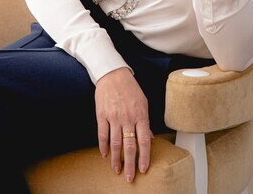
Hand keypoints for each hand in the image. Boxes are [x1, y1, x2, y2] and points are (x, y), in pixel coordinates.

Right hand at [95, 67, 151, 181]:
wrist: (113, 74)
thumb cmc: (130, 88)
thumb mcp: (143, 102)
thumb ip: (145, 121)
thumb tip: (150, 138)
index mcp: (140, 115)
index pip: (144, 140)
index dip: (144, 156)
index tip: (144, 169)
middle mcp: (128, 118)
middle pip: (130, 146)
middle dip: (131, 164)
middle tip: (130, 178)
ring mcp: (114, 117)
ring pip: (115, 143)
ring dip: (116, 159)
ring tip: (117, 170)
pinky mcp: (102, 115)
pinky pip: (102, 134)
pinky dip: (103, 146)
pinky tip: (105, 155)